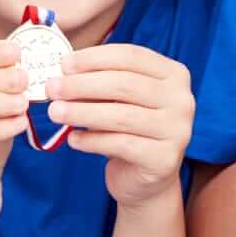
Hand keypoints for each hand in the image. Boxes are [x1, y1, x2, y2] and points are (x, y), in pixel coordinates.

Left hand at [47, 44, 194, 209]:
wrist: (146, 180)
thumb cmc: (128, 129)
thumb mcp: (119, 99)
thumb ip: (100, 82)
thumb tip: (62, 71)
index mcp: (174, 74)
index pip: (132, 56)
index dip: (95, 58)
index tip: (64, 64)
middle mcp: (182, 100)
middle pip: (125, 84)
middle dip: (82, 85)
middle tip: (52, 89)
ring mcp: (177, 130)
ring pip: (121, 115)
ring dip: (81, 112)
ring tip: (54, 112)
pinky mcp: (165, 159)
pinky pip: (120, 144)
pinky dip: (91, 140)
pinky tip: (72, 139)